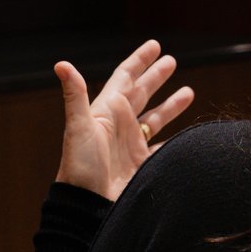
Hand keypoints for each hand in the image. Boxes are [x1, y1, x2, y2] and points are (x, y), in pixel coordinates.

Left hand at [54, 39, 195, 201]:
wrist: (87, 206)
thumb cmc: (80, 166)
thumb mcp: (79, 126)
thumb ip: (75, 95)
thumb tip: (61, 64)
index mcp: (107, 111)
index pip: (125, 77)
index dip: (139, 61)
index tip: (155, 45)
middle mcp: (120, 125)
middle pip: (142, 93)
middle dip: (156, 77)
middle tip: (172, 61)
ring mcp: (132, 145)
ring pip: (155, 118)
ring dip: (171, 105)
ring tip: (189, 92)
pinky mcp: (142, 165)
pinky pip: (163, 147)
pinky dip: (176, 139)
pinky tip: (189, 134)